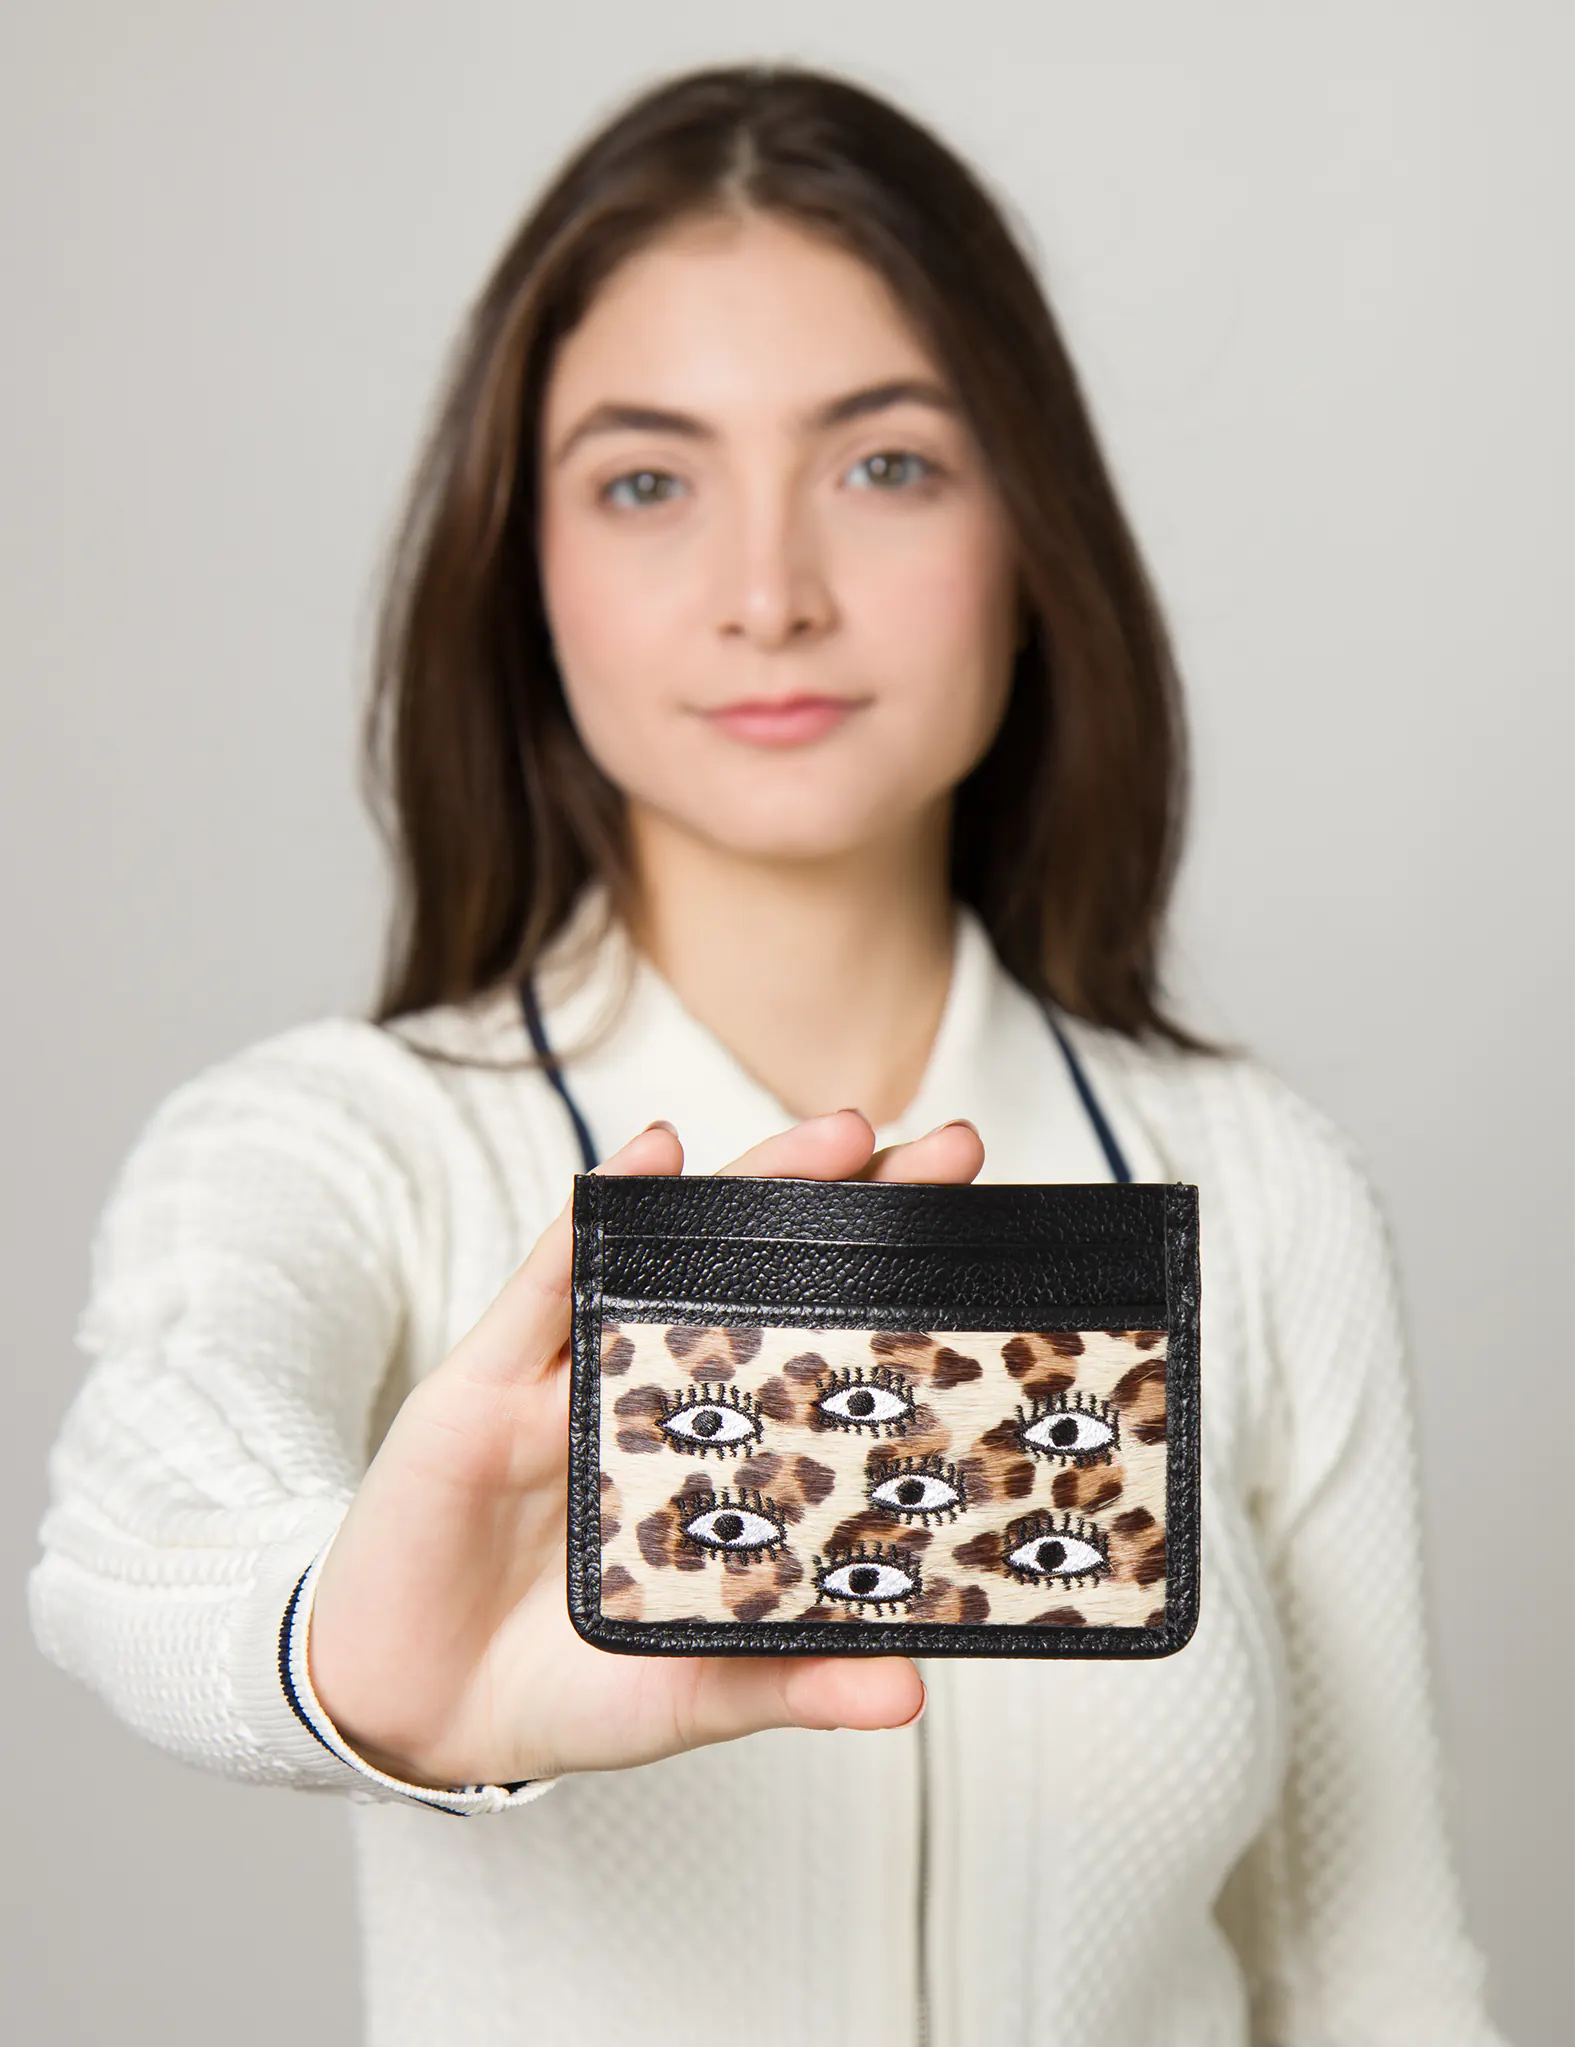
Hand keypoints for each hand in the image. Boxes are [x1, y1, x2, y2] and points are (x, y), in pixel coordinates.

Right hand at [306, 1108, 984, 1788]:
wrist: (416, 1713)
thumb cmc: (565, 1686)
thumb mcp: (694, 1688)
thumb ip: (793, 1679)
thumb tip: (912, 1695)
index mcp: (723, 1456)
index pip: (824, 1348)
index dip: (900, 1294)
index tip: (996, 1248)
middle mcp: (658, 1395)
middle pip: (768, 1273)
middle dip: (856, 1205)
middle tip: (950, 1149)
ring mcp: (574, 1375)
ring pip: (671, 1253)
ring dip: (753, 1183)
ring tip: (838, 1134)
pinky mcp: (486, 1378)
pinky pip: (546, 1279)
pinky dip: (594, 1213)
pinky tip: (656, 1153)